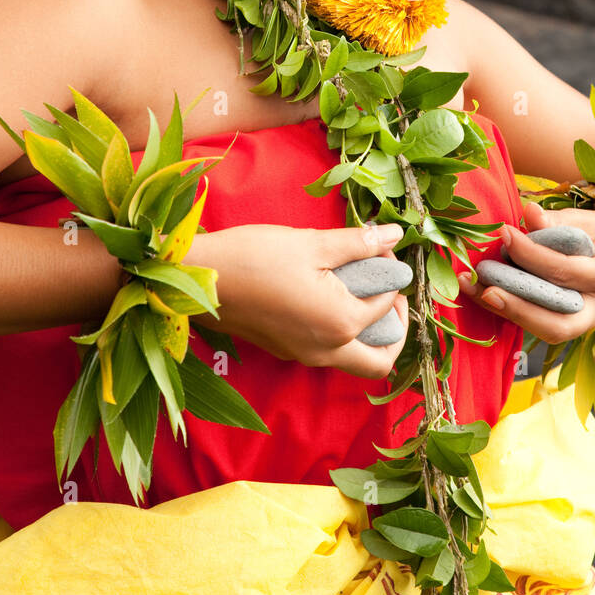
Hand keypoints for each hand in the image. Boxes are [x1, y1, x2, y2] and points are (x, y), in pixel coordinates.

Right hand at [189, 222, 409, 376]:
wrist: (198, 279)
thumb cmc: (254, 257)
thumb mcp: (312, 243)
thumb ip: (359, 243)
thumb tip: (395, 233)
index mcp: (340, 324)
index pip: (388, 305)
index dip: (391, 271)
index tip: (379, 246)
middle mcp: (325, 351)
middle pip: (380, 361)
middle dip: (396, 328)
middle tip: (387, 291)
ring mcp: (302, 355)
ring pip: (354, 360)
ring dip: (369, 332)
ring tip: (359, 288)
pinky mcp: (284, 350)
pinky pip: (328, 352)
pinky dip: (341, 330)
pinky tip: (328, 293)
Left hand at [457, 200, 594, 343]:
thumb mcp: (588, 221)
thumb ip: (557, 222)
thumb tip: (527, 212)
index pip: (566, 271)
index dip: (531, 254)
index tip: (504, 232)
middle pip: (559, 322)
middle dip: (519, 307)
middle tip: (485, 288)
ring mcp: (590, 323)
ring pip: (548, 331)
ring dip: (509, 313)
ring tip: (476, 290)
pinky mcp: (574, 327)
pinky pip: (542, 326)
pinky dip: (513, 311)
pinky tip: (484, 293)